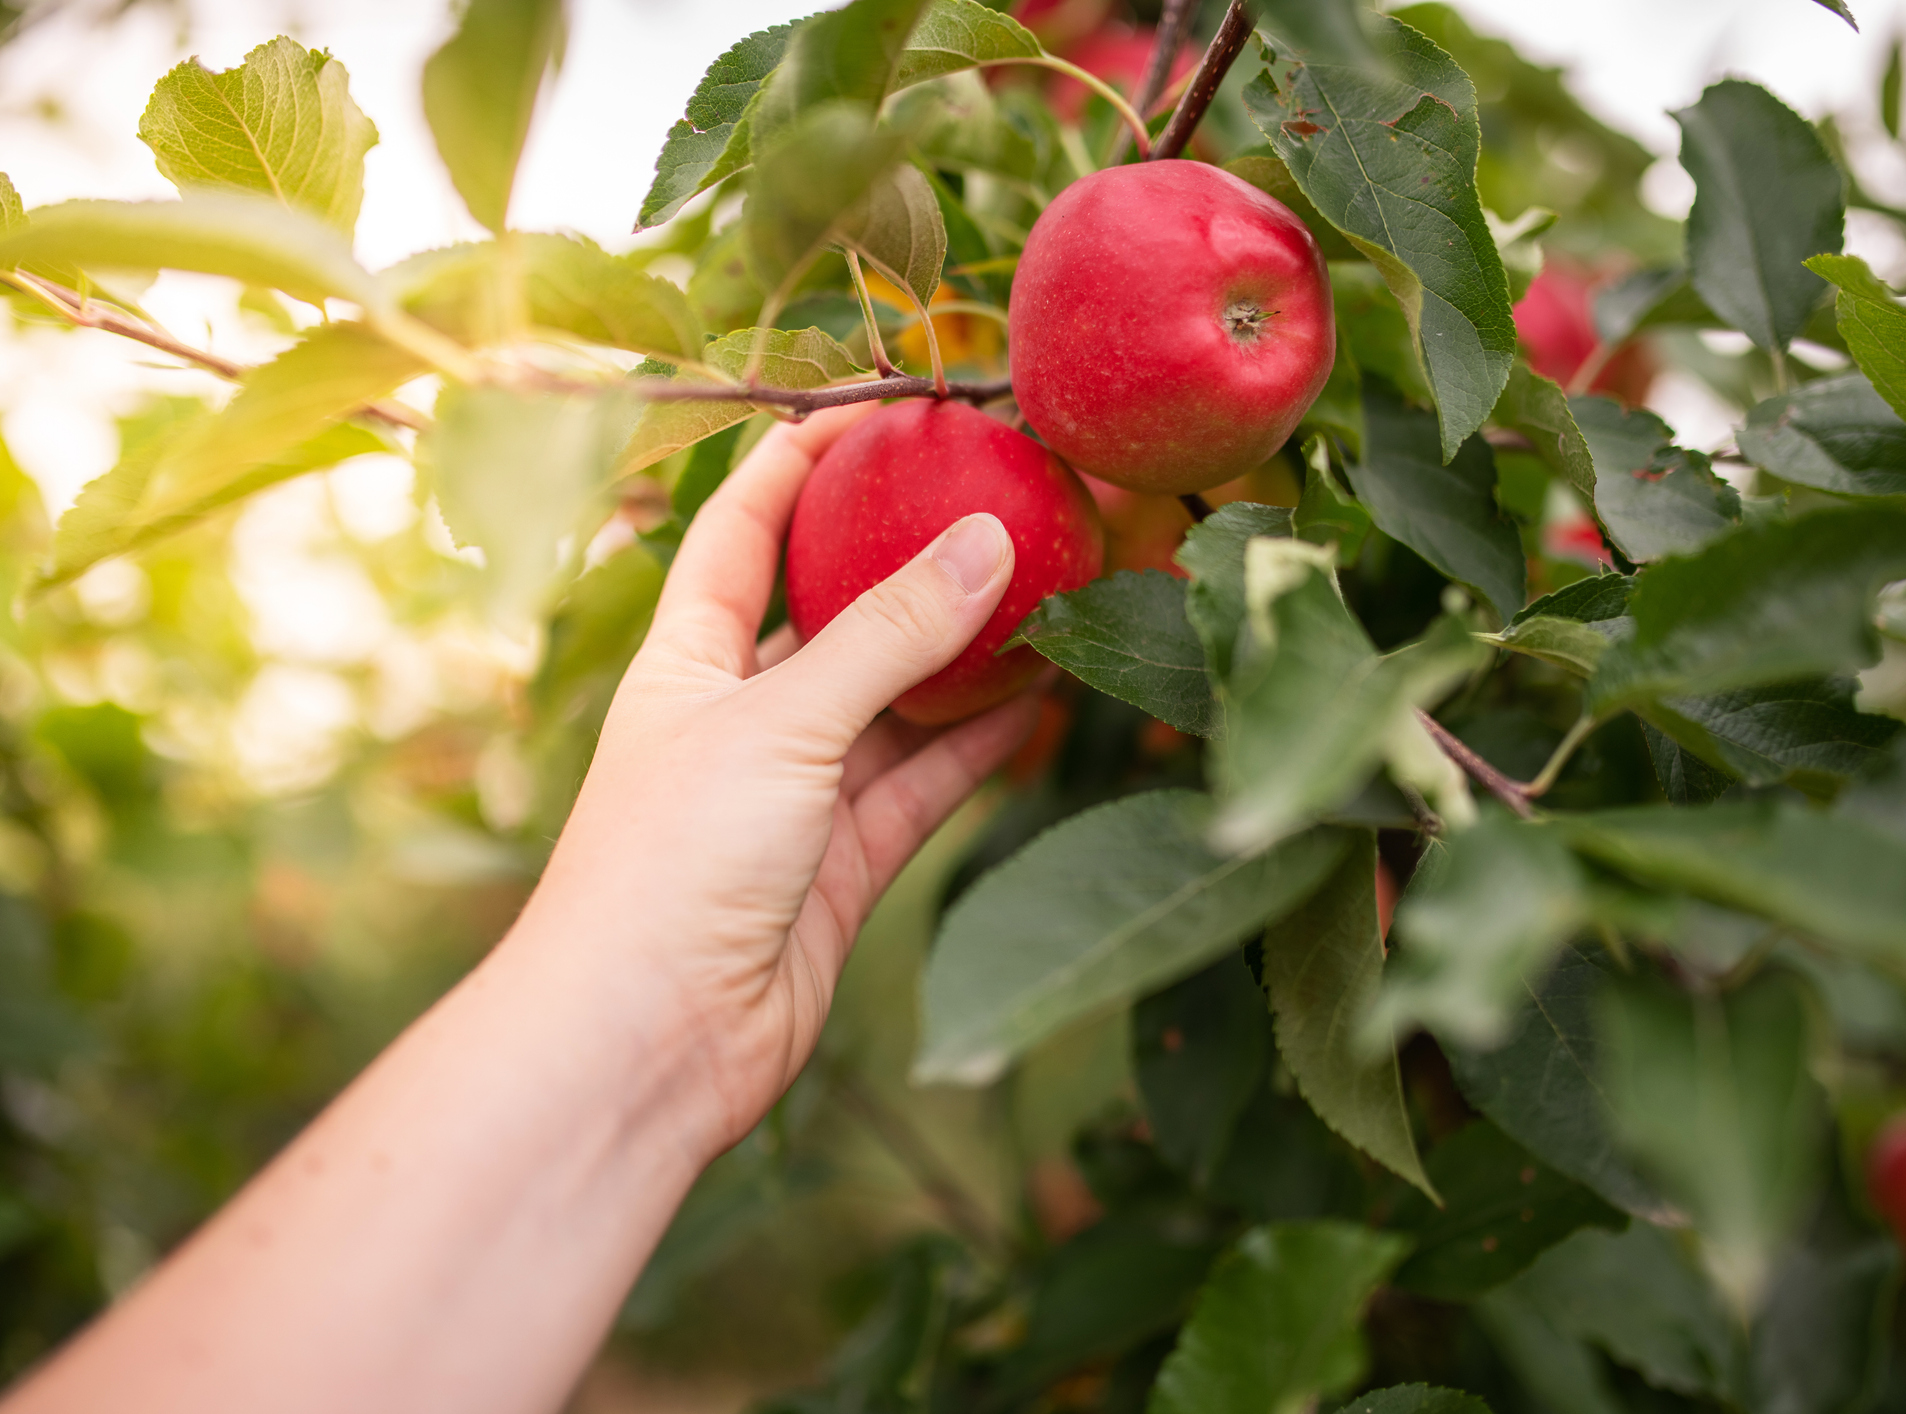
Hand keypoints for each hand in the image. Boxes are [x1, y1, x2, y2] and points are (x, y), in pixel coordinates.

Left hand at [514, 403, 1039, 1159]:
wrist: (647, 1042)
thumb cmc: (672, 861)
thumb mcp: (782, 723)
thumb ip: (889, 635)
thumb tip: (989, 543)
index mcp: (685, 661)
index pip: (741, 531)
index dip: (798, 465)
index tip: (876, 413)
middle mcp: (738, 717)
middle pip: (831, 612)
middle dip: (903, 558)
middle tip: (993, 497)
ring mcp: (794, 794)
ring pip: (892, 701)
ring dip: (961, 654)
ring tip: (1045, 588)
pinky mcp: (842, 866)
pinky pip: (922, 783)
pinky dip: (978, 743)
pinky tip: (1040, 699)